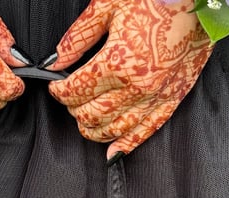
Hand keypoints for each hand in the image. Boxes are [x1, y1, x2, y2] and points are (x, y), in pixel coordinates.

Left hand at [46, 0, 212, 159]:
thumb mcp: (108, 6)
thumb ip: (78, 37)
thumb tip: (55, 60)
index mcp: (117, 62)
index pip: (76, 91)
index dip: (58, 92)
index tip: (55, 86)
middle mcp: (136, 86)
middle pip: (92, 115)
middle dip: (74, 110)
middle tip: (70, 99)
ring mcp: (156, 96)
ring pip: (115, 129)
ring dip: (94, 130)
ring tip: (84, 121)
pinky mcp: (173, 99)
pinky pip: (148, 130)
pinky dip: (128, 144)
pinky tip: (113, 152)